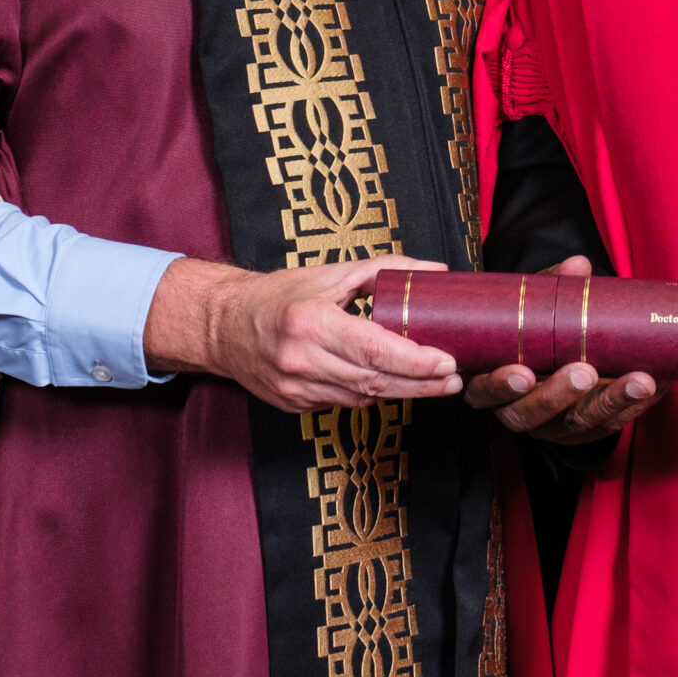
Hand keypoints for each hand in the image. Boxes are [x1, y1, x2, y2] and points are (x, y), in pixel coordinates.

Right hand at [143, 255, 461, 413]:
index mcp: (311, 322)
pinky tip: (390, 384)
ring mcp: (296, 388)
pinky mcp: (294, 405)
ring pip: (362, 398)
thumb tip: (434, 272)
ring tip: (434, 382)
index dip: (415, 361)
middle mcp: (302, 360)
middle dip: (421, 384)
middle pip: (375, 381)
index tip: (447, 361)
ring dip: (401, 392)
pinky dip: (370, 393)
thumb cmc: (278, 294)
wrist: (223, 325)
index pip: (375, 349)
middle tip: (454, 379)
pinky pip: (343, 403)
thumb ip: (385, 271)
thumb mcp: (330, 273)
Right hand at [459, 256, 663, 444]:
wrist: (553, 355)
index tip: (523, 373)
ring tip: (638, 380)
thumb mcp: (536, 307)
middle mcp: (515, 409)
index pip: (484, 392)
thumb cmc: (534, 329)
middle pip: (530, 414)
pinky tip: (655, 386)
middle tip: (586, 372)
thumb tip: (578, 264)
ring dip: (610, 402)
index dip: (499, 386)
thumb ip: (552, 287)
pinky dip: (632, 406)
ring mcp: (550, 425)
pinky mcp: (582, 431)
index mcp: (489, 381)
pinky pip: (607, 426)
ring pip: (576, 423)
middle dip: (560, 394)